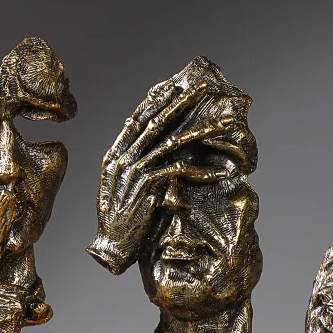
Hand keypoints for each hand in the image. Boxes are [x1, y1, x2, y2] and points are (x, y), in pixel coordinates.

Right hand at [88, 80, 235, 273]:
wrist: (110, 246)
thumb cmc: (120, 221)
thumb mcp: (124, 188)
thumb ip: (138, 168)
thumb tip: (159, 155)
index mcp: (115, 156)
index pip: (138, 120)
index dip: (157, 101)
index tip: (175, 85)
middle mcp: (123, 159)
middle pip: (157, 122)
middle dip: (181, 102)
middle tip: (202, 87)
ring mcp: (134, 171)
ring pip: (172, 142)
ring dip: (199, 131)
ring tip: (221, 123)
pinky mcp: (146, 187)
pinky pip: (178, 172)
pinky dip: (200, 172)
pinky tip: (218, 172)